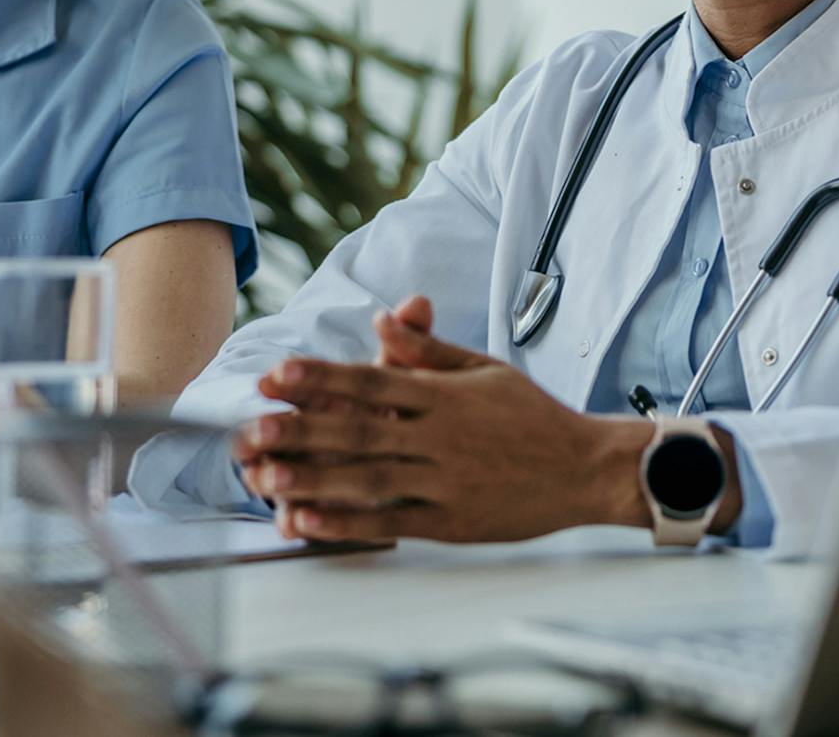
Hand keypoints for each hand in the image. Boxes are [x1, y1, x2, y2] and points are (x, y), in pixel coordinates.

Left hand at [232, 297, 651, 543]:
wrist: (585, 467)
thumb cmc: (531, 415)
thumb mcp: (483, 369)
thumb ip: (427, 349)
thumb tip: (383, 316)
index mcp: (446, 395)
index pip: (374, 380)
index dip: (323, 378)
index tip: (278, 374)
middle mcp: (441, 438)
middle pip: (361, 431)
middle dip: (303, 430)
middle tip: (252, 429)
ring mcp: (445, 482)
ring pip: (368, 479)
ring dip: (313, 478)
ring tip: (266, 477)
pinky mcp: (451, 522)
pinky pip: (391, 522)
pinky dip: (347, 523)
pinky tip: (308, 520)